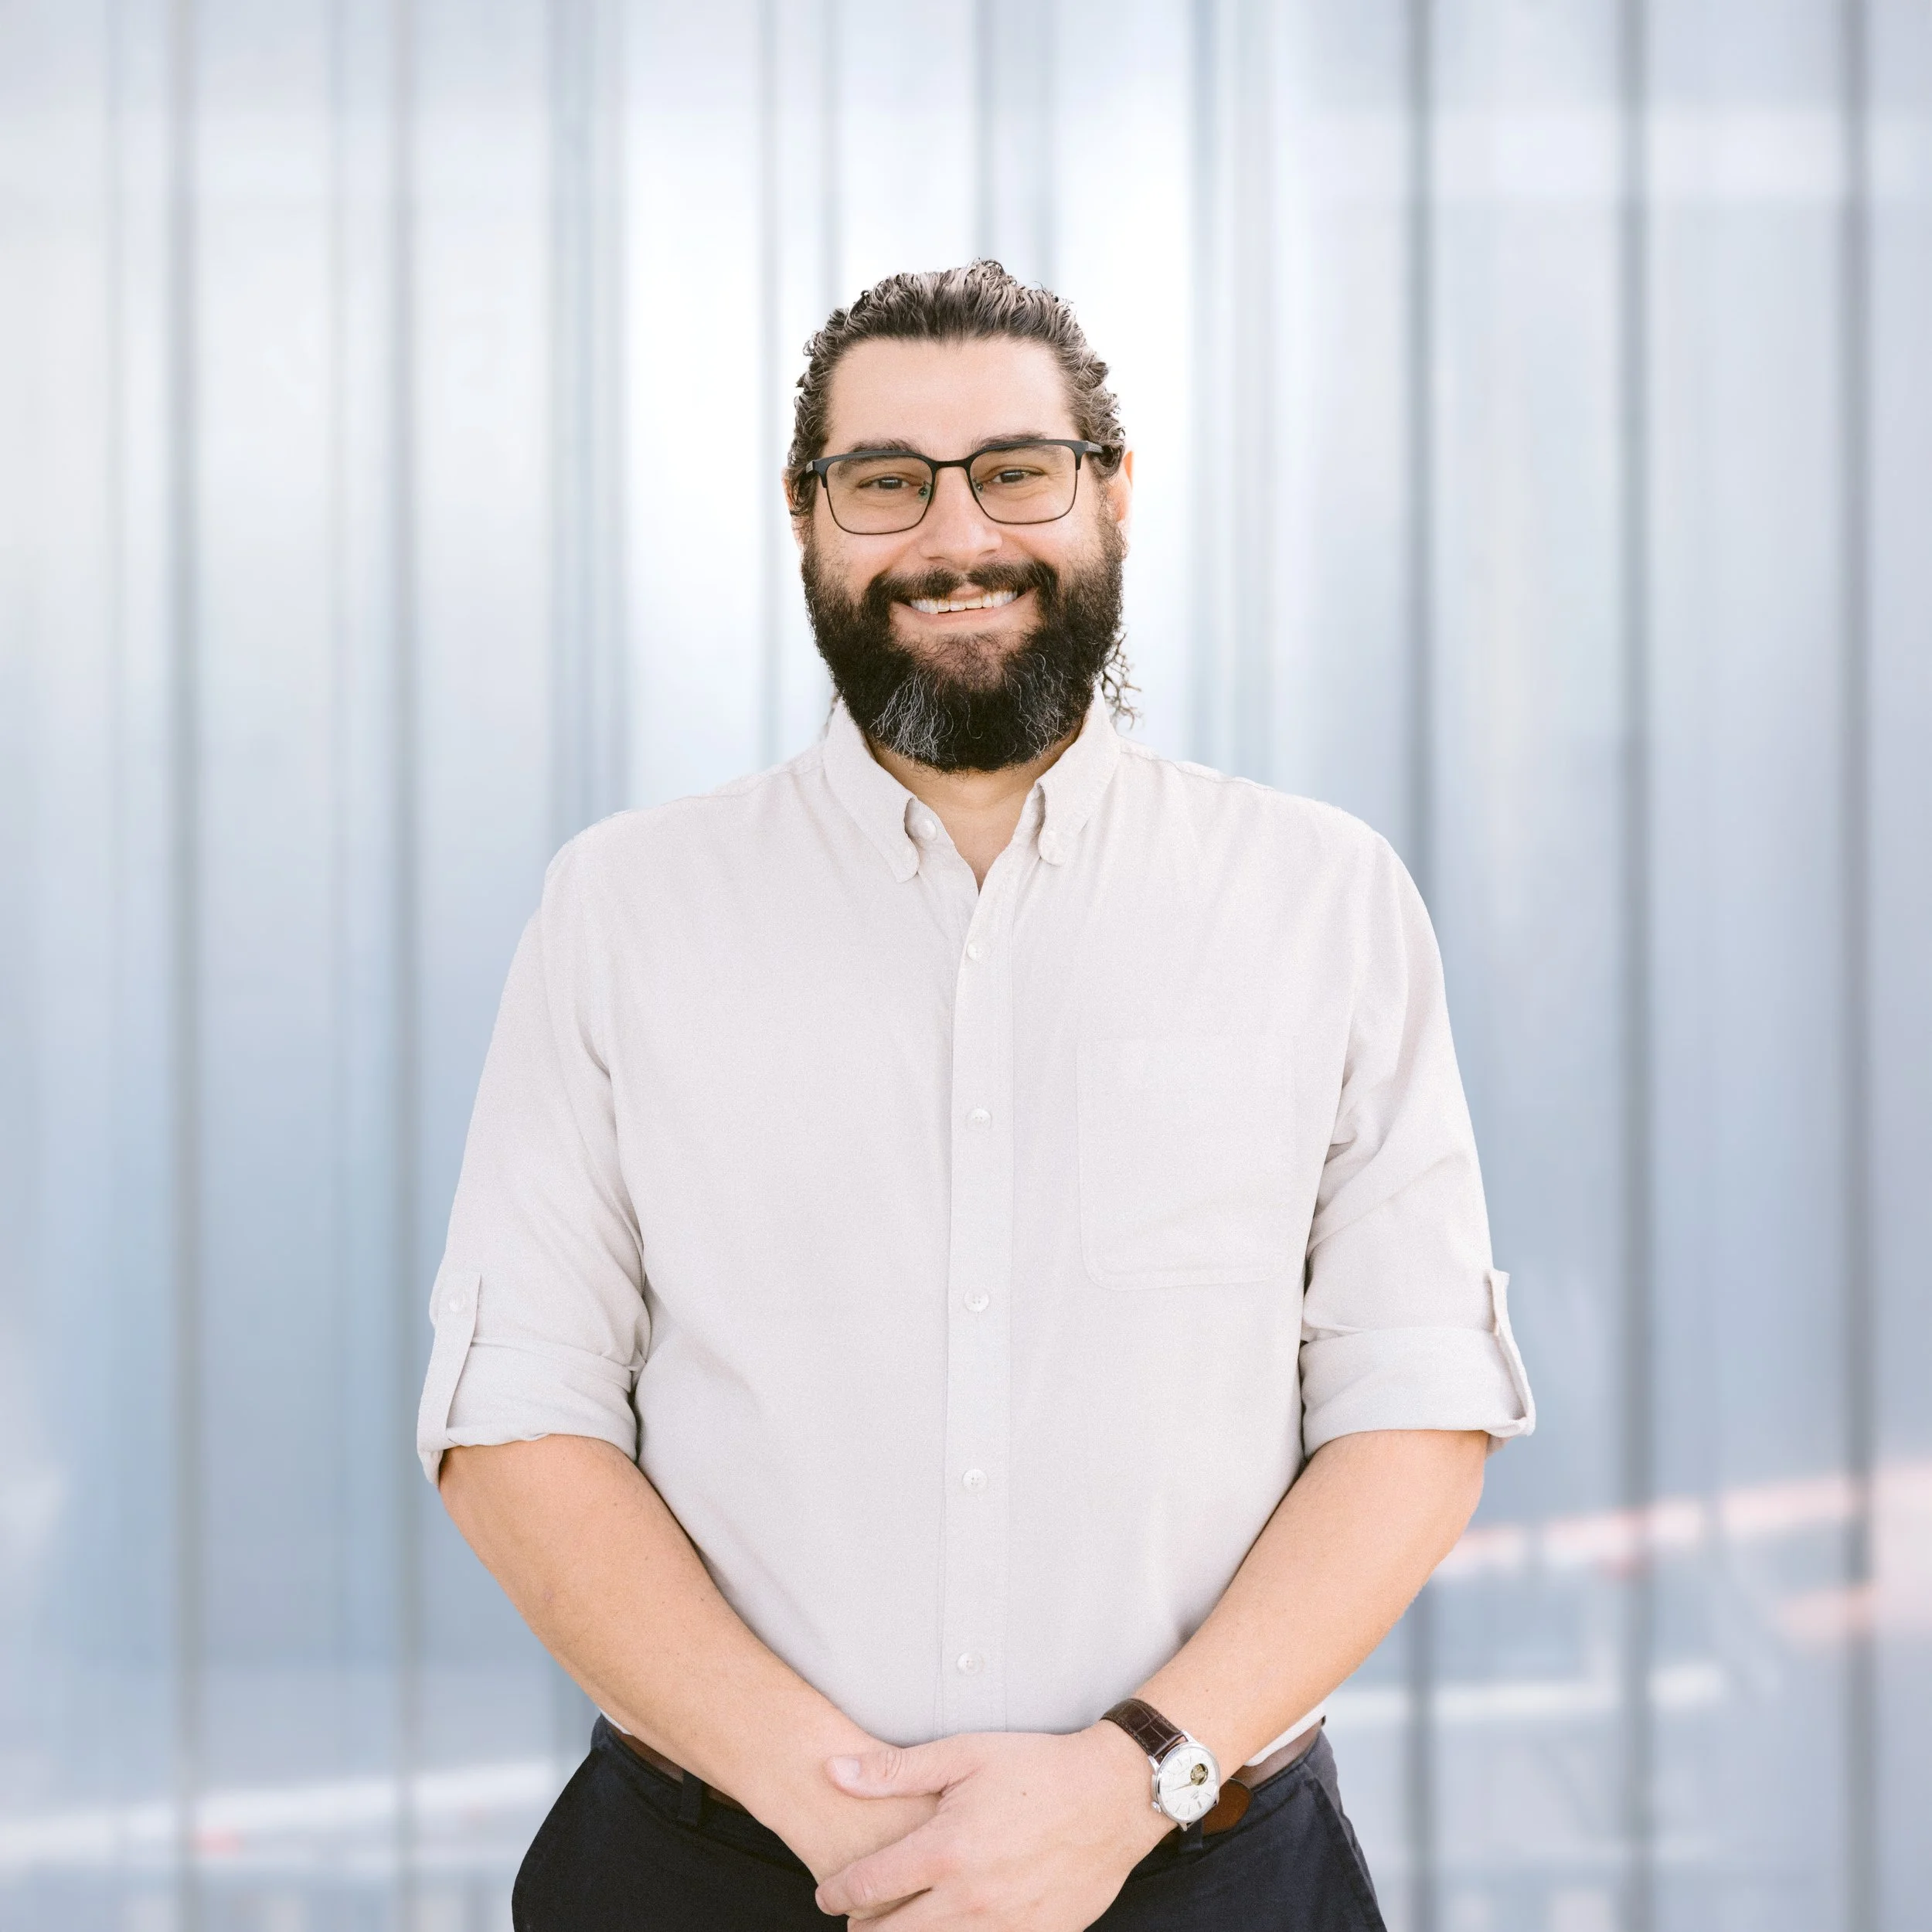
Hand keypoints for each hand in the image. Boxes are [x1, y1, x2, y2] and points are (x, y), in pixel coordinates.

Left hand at [812, 1722, 1170, 1927]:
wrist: (1111, 1796)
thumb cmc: (1034, 1767)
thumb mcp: (962, 1754)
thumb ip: (893, 1771)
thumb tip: (832, 1771)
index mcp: (944, 1850)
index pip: (867, 1887)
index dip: (836, 1893)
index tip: (827, 1892)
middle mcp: (969, 1898)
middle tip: (854, 1920)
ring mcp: (1003, 1926)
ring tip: (895, 1925)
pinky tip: (951, 1925)